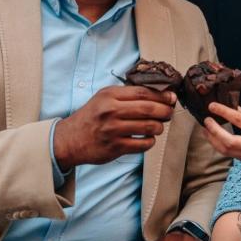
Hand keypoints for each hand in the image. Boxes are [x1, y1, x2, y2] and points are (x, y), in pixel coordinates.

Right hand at [53, 86, 175, 169]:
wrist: (69, 139)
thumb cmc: (92, 116)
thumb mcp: (104, 97)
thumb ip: (127, 94)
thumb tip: (158, 93)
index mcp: (110, 95)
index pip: (143, 92)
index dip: (161, 95)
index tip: (171, 97)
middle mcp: (111, 111)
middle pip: (149, 108)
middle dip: (165, 111)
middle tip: (169, 112)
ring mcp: (113, 130)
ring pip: (149, 127)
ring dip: (159, 127)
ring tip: (158, 126)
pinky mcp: (115, 147)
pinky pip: (142, 144)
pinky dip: (150, 141)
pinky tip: (147, 138)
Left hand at [202, 103, 240, 162]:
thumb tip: (228, 105)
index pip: (238, 120)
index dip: (224, 112)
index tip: (212, 106)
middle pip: (229, 141)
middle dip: (215, 131)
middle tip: (206, 120)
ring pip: (224, 150)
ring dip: (212, 138)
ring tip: (204, 128)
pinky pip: (225, 153)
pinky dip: (216, 144)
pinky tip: (211, 136)